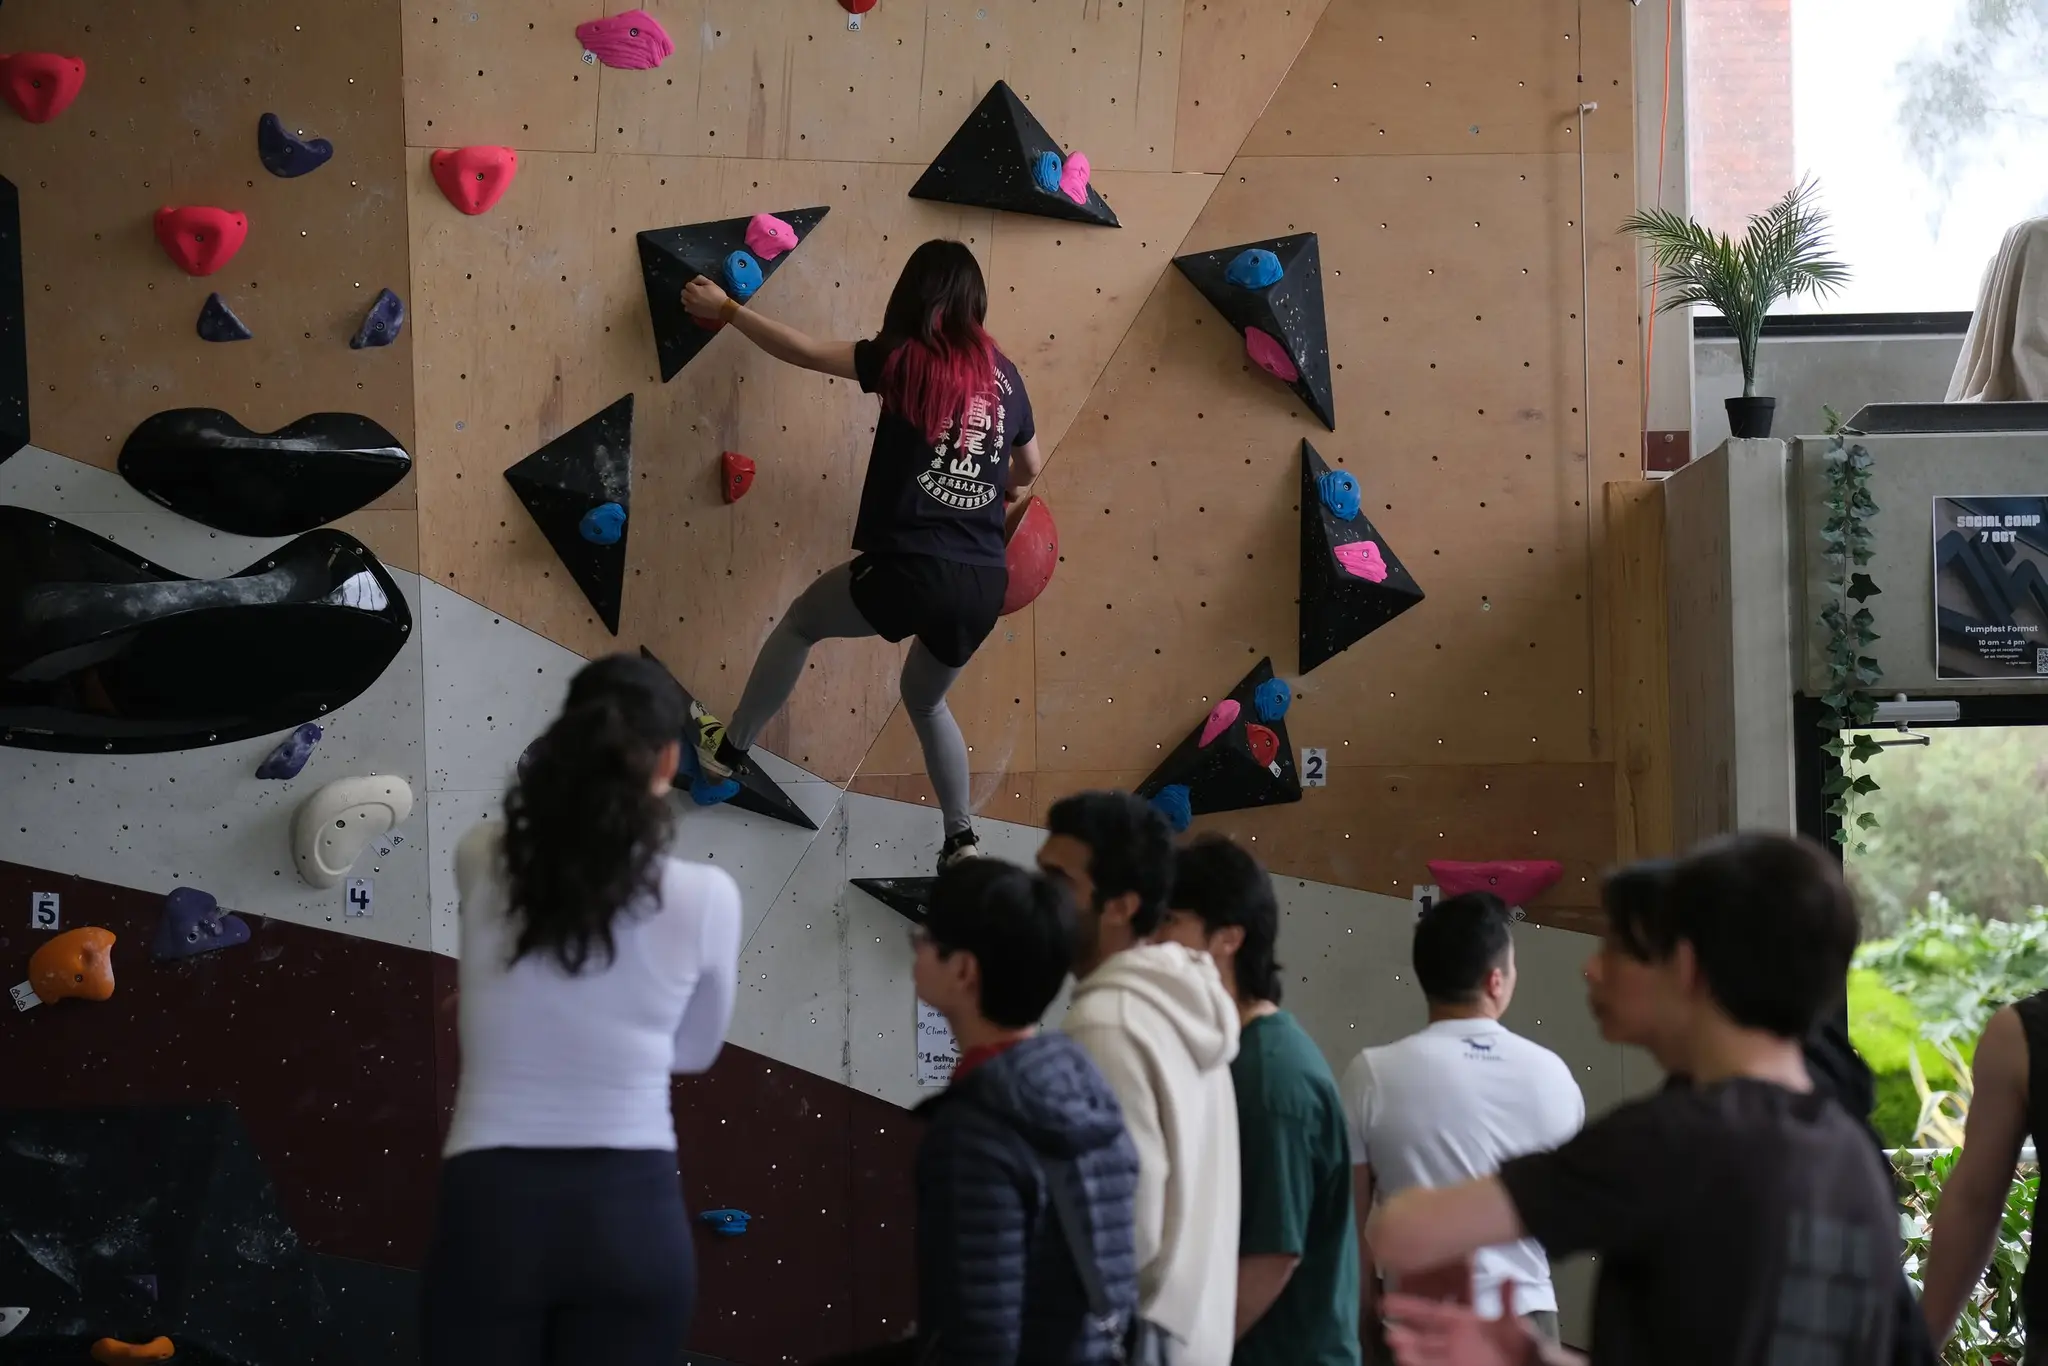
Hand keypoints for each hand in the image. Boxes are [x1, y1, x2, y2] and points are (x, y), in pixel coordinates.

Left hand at [682, 275, 730, 319]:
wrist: (723, 308)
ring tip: (693, 298)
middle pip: (683, 293)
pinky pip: (686, 308)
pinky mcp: (694, 312)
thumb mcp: (711, 283)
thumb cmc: (718, 295)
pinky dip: (689, 306)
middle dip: (688, 291)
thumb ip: (700, 279)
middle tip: (694, 292)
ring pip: (683, 300)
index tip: (697, 286)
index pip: (687, 285)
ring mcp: (691, 306)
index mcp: (695, 290)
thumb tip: (694, 281)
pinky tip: (694, 305)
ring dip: (687, 298)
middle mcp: (691, 298)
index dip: (693, 284)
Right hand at [1382, 1278, 1537, 1365]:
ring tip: (1396, 1345)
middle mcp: (1452, 1339)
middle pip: (1422, 1334)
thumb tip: (1509, 1277)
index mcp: (1461, 1321)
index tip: (1387, 1301)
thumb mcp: (1513, 1324)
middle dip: (1405, 1332)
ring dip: (1410, 1349)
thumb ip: (1506, 1302)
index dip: (1409, 1307)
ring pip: (1424, 1353)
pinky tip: (1405, 1360)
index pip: (1429, 1312)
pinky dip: (1419, 1363)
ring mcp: (1452, 1357)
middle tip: (1389, 1329)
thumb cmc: (1518, 1346)